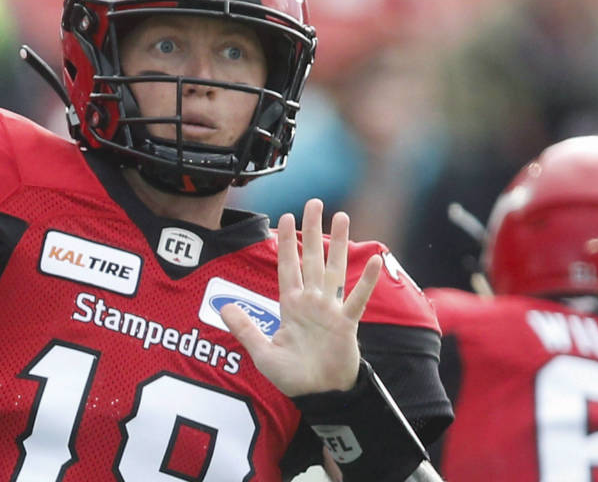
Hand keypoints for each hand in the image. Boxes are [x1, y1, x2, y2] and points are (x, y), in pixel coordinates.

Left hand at [222, 198, 381, 396]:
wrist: (318, 395)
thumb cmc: (293, 375)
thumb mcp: (262, 351)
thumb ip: (245, 328)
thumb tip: (223, 307)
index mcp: (291, 305)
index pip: (287, 266)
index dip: (287, 243)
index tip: (285, 216)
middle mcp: (312, 302)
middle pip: (311, 258)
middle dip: (312, 231)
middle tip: (315, 202)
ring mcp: (331, 310)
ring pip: (334, 269)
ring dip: (338, 244)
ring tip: (342, 217)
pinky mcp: (347, 323)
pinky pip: (357, 297)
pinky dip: (365, 280)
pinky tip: (374, 259)